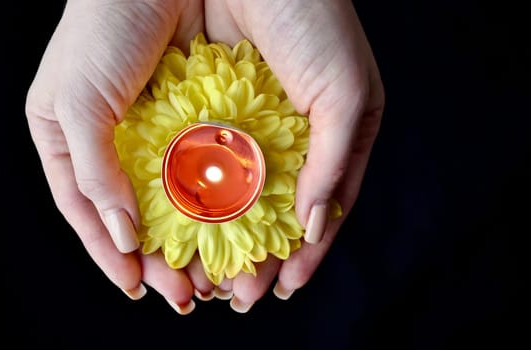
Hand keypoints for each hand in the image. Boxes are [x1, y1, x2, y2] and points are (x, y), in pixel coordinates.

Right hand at [25, 0, 203, 313]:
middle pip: (129, 213)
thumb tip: (122, 235)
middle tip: (182, 293)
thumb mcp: (79, 102)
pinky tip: (222, 225)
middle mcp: (106, 139)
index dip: (107, 252)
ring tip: (206, 274)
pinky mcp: (186, 117)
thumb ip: (95, 171)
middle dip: (153, 257)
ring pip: (165, 199)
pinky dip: (205, 201)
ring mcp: (148, 130)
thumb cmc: (102, 28)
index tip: (134, 287)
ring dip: (184, 237)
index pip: (84, 210)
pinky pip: (194, 169)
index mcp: (63, 137)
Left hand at [192, 0, 384, 311]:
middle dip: (255, 254)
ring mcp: (249, 126)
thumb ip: (336, 163)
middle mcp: (289, 136)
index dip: (304, 253)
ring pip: (236, 196)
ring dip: (223, 236)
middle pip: (272, 210)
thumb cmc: (316, 20)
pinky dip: (198, 198)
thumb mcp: (347, 93)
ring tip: (207, 276)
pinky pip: (204, 164)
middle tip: (237, 295)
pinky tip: (188, 227)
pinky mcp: (211, 110)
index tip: (283, 289)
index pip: (319, 209)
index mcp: (332, 135)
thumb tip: (316, 226)